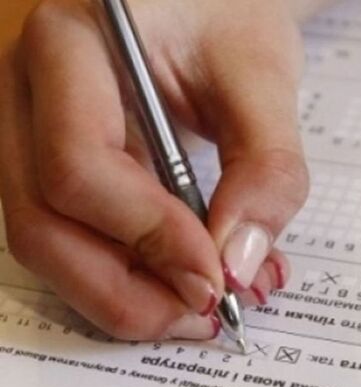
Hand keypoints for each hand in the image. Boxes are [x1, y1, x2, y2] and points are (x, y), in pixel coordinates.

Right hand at [0, 0, 309, 340]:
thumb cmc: (231, 13)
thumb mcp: (264, 75)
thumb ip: (265, 166)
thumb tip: (239, 263)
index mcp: (67, 45)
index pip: (79, 163)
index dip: (148, 235)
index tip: (218, 278)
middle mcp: (26, 92)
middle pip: (42, 221)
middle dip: (127, 289)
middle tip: (208, 313)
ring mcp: (29, 130)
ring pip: (48, 240)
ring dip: (126, 291)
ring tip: (205, 302)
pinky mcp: (52, 161)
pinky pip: (73, 233)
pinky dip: (127, 270)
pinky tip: (185, 277)